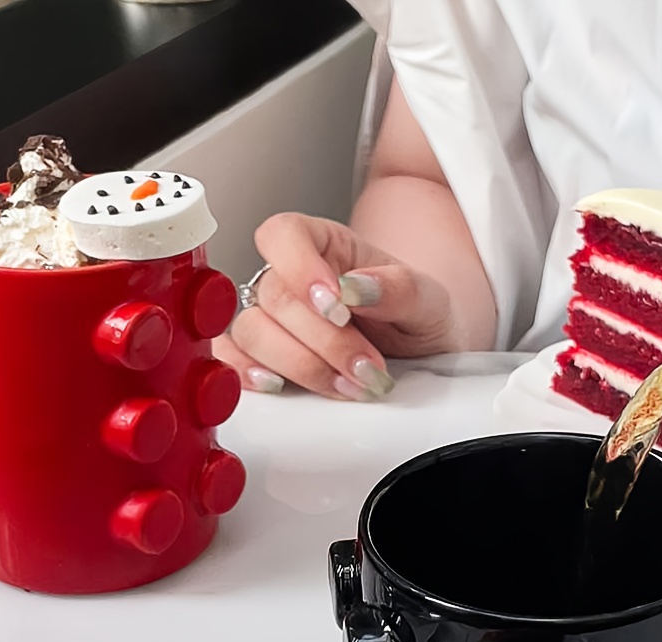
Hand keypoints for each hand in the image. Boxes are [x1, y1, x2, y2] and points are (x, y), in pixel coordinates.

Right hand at [214, 213, 455, 399]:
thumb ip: (399, 289)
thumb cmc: (420, 321)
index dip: (300, 268)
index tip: (337, 306)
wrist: (425, 362)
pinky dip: (249, 375)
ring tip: (347, 385)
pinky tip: (283, 387)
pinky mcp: (263, 359)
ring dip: (301, 366)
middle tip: (365, 366)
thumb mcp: (429, 300)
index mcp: (327, 246)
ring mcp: (274, 321)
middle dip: (324, 340)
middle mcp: (293, 280)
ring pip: (253, 332)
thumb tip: (356, 287)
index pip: (285, 234)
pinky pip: (232, 360)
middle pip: (276, 296)